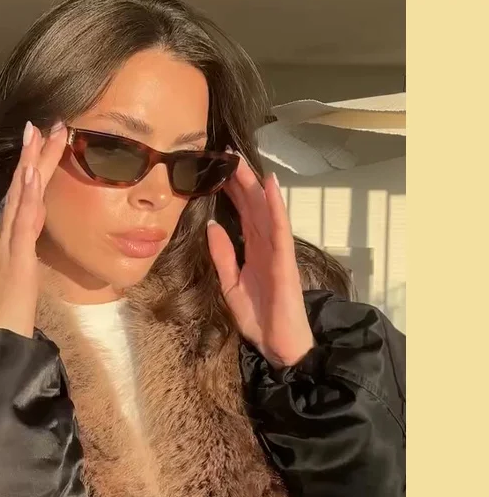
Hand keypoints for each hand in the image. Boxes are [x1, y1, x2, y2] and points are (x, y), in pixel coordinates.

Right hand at [0, 120, 67, 337]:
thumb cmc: (4, 311)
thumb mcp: (14, 273)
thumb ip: (20, 247)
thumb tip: (31, 227)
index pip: (18, 195)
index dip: (30, 168)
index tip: (44, 140)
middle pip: (18, 188)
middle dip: (33, 154)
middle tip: (47, 123)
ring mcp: (3, 244)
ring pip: (19, 197)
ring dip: (30, 163)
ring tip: (40, 133)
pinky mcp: (14, 258)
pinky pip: (21, 223)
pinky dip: (25, 197)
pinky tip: (31, 175)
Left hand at [207, 155, 313, 368]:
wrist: (277, 344)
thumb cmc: (259, 317)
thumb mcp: (230, 283)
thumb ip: (222, 255)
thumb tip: (212, 225)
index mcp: (252, 249)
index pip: (241, 213)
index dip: (231, 190)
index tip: (216, 168)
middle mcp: (265, 244)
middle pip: (252, 205)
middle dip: (240, 179)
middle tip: (225, 152)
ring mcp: (276, 250)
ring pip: (264, 210)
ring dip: (254, 184)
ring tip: (242, 160)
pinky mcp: (284, 259)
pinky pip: (279, 228)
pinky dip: (275, 206)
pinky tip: (270, 186)